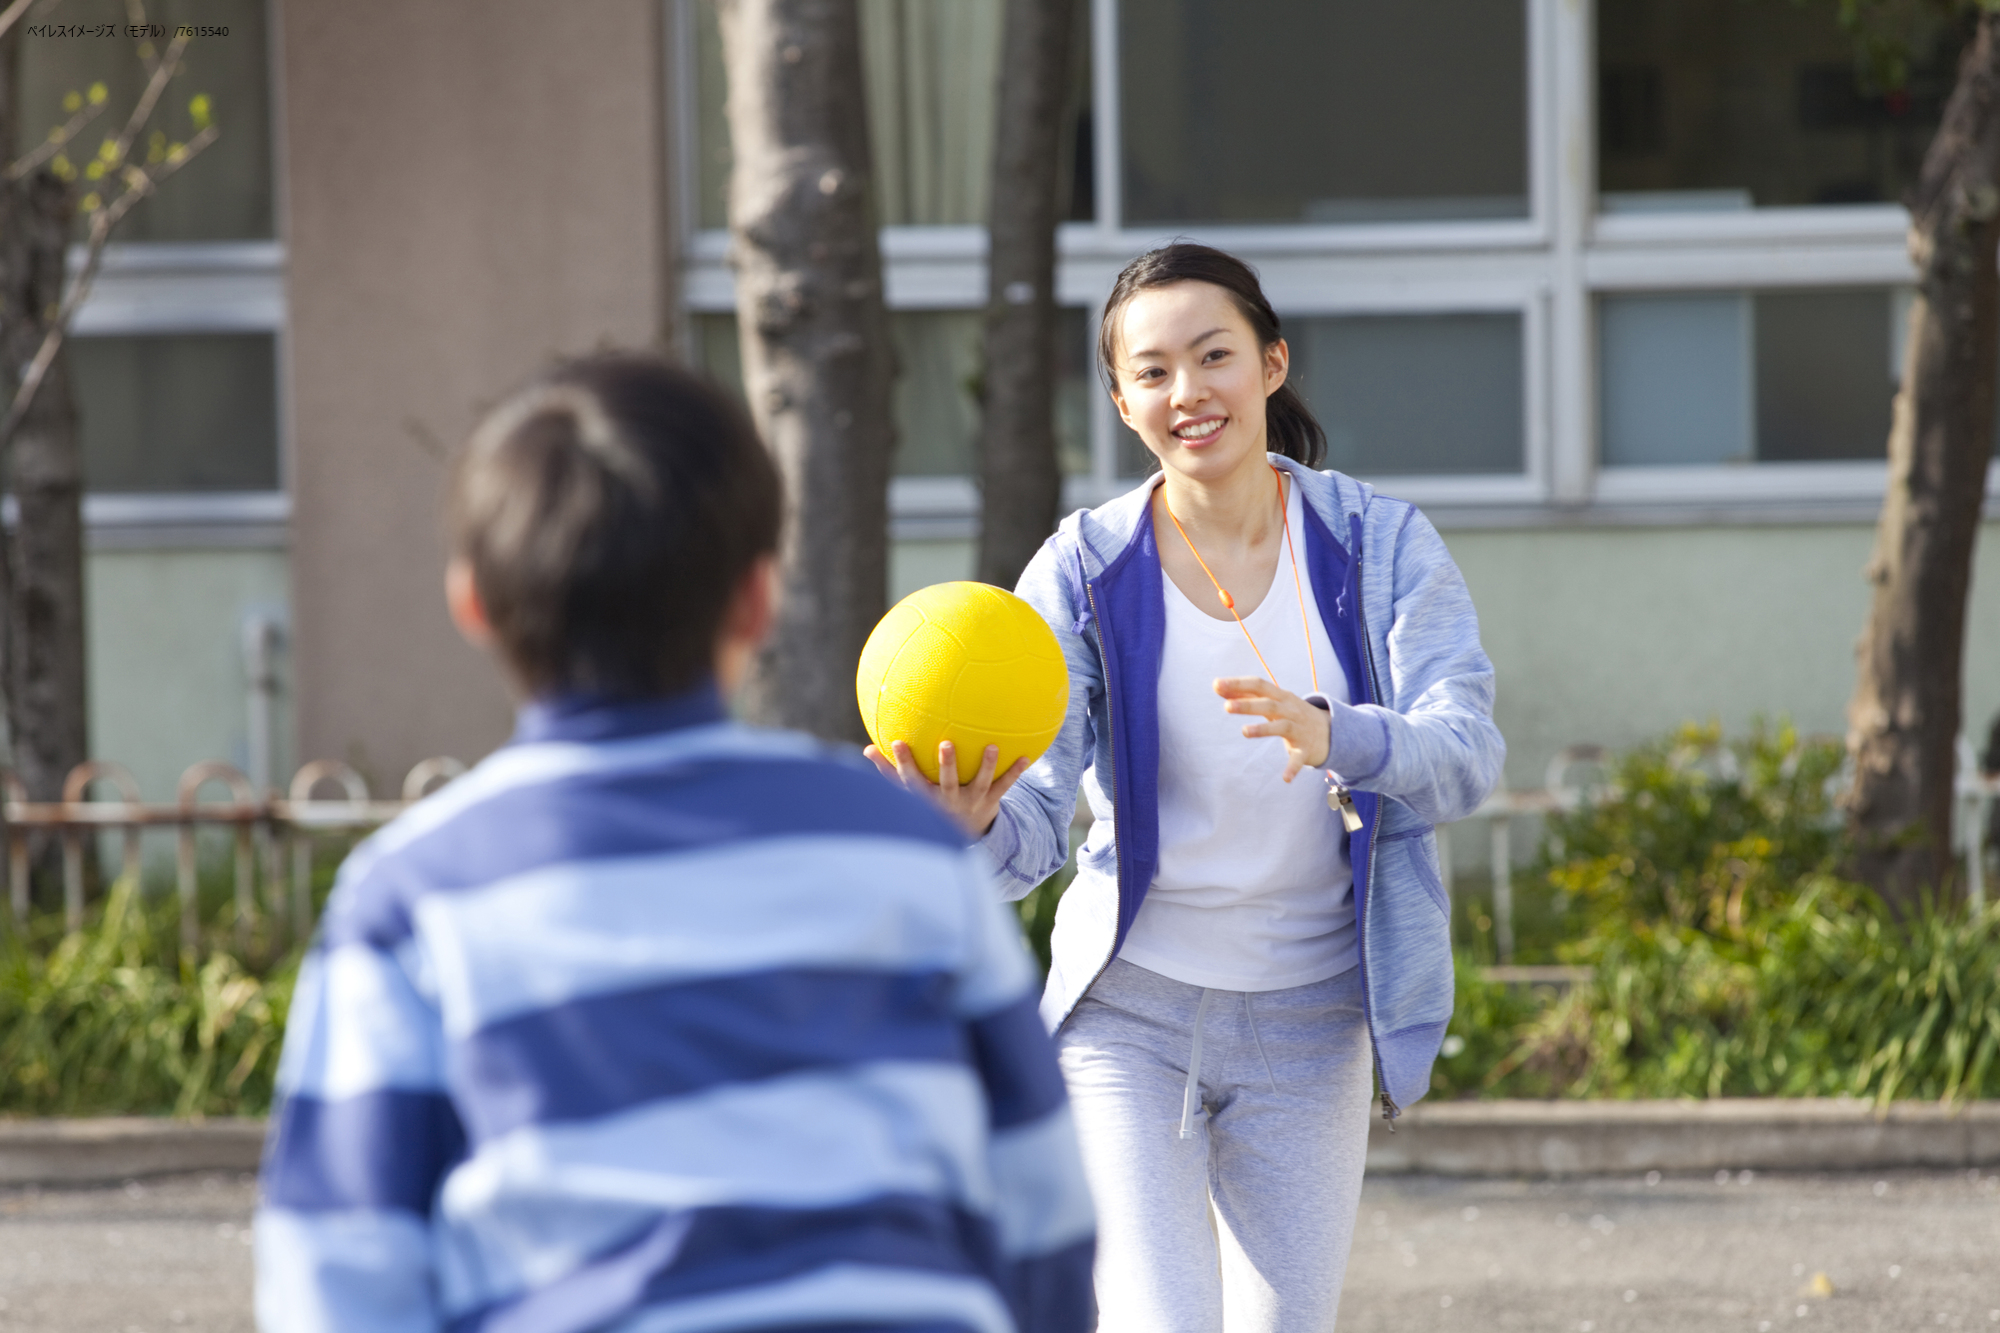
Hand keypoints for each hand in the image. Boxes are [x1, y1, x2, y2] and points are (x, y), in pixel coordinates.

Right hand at [863, 739, 1030, 839]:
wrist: (960, 836)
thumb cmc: (928, 806)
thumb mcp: (908, 794)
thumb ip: (889, 773)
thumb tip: (866, 750)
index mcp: (927, 799)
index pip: (911, 781)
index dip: (902, 764)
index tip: (897, 743)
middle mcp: (949, 802)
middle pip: (947, 783)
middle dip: (947, 766)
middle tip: (946, 744)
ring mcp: (972, 802)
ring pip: (980, 783)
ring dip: (986, 765)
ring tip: (992, 746)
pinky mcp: (991, 801)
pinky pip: (1005, 785)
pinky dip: (1015, 772)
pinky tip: (1026, 756)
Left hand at [1214, 676, 1330, 783]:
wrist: (1333, 732)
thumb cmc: (1293, 714)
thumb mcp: (1273, 701)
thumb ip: (1246, 694)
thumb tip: (1216, 686)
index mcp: (1281, 696)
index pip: (1259, 685)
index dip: (1238, 684)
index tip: (1216, 685)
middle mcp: (1291, 710)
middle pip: (1269, 704)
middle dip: (1248, 705)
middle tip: (1226, 707)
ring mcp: (1300, 729)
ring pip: (1281, 726)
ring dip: (1263, 729)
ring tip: (1244, 732)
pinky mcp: (1306, 749)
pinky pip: (1299, 759)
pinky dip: (1292, 768)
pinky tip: (1285, 778)